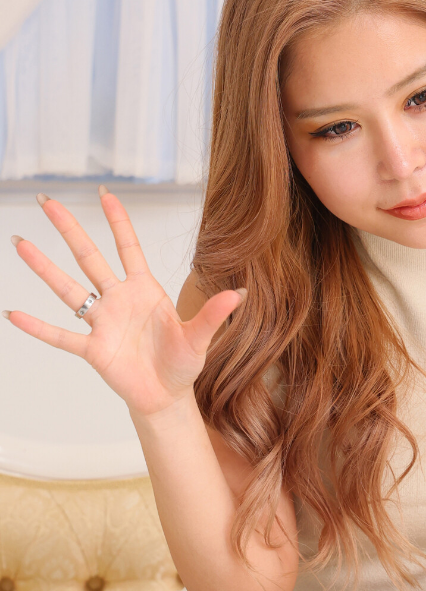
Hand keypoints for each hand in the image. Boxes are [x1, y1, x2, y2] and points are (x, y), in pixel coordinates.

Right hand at [4, 189, 244, 418]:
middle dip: (68, 229)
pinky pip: (61, 336)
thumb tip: (238, 295)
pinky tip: (14, 315)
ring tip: (20, 244)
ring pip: (68, 290)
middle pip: (88, 257)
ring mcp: (102, 324)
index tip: (105, 193)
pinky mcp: (93, 350)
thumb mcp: (200, 338)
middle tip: (45, 201)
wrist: (167, 398)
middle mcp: (118, 300)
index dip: (118, 221)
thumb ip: (213, 315)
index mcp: (144, 290)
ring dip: (44, 268)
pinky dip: (38, 328)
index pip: (128, 247)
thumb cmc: (182, 364)